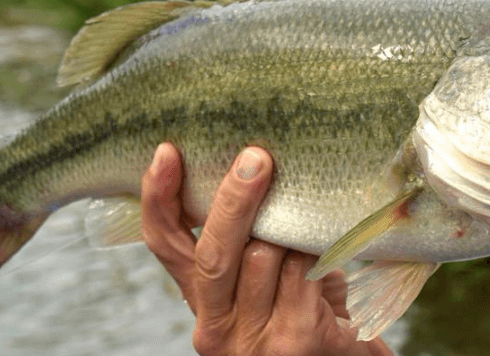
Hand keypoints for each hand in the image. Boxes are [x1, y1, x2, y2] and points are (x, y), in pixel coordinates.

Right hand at [141, 143, 393, 355]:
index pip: (165, 246)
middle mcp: (216, 328)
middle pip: (212, 253)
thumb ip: (248, 243)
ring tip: (314, 215)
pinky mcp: (295, 339)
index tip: (166, 152)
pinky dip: (316, 248)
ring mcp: (253, 340)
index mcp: (202, 304)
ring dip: (291, 226)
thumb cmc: (313, 313)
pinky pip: (301, 270)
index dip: (159, 199)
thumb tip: (248, 163)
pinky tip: (330, 243)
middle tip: (256, 158)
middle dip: (232, 201)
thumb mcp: (269, 281)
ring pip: (261, 255)